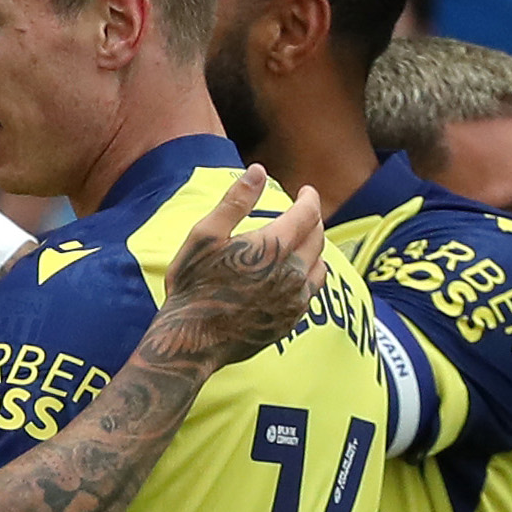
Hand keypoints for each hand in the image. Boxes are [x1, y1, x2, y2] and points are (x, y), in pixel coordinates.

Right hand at [155, 168, 326, 369]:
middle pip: (318, 237)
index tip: (306, 191)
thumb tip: (258, 170)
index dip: (309, 198)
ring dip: (314, 248)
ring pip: (320, 265)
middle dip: (312, 220)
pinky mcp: (290, 320)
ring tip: (301, 242)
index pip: (308, 212)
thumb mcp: (204, 237)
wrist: (192, 341)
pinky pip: (311, 291)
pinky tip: (295, 275)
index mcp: (273, 246)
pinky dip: (309, 276)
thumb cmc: (192, 286)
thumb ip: (235, 202)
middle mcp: (292, 272)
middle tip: (302, 213)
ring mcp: (294, 299)